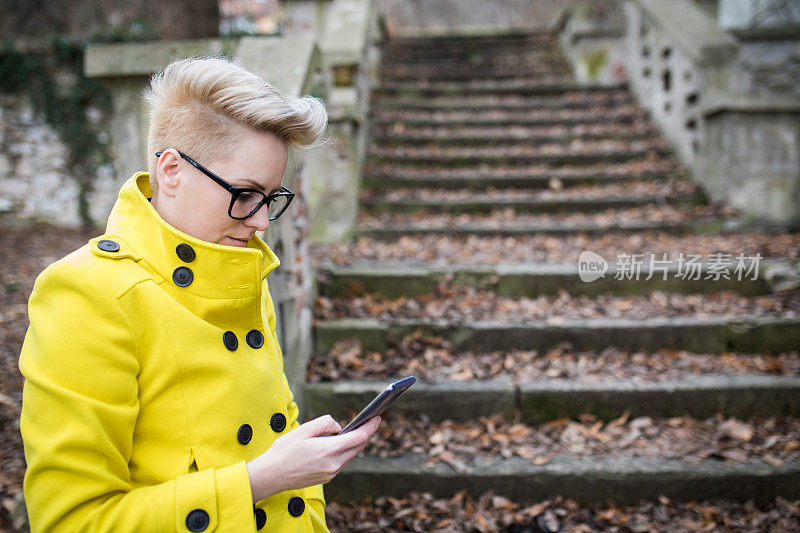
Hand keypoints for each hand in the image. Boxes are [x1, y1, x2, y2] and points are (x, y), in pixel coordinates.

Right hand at [246, 414, 380, 501]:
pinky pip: (342, 463)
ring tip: (357, 432)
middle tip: (369, 423)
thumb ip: (325, 423)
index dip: (370, 427)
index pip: (358, 437)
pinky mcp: (326, 478)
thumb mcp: (303, 429)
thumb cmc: (284, 450)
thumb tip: (339, 426)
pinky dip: (345, 453)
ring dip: (356, 444)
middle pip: (358, 448)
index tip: (377, 418)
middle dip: (365, 434)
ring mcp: (330, 473)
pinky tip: (341, 445)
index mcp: (329, 450)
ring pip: (350, 456)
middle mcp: (333, 464)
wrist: (270, 475)